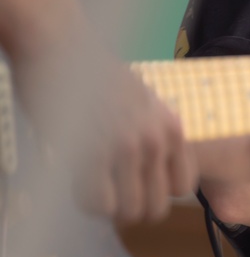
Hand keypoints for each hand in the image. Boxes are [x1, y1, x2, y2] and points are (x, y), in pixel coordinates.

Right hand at [17, 39, 198, 224]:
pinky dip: (87, 201)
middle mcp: (157, 139)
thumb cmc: (94, 72)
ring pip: (129, 211)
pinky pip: (99, 203)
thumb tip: (151, 166)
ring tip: (91, 185)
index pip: (183, 186)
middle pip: (156, 207)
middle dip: (131, 205)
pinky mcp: (94, 151)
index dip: (157, 191)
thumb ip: (152, 132)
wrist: (59, 45)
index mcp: (172, 126)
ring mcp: (127, 147)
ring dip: (108, 207)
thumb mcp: (142, 100)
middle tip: (109, 189)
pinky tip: (77, 182)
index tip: (136, 182)